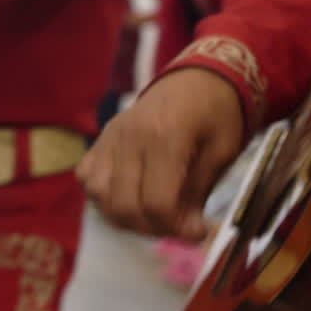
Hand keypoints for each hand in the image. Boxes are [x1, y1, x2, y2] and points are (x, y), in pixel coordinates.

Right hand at [78, 68, 244, 239]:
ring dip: (128, 217)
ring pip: (101, 197)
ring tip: (156, 214)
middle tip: (178, 224)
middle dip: (154, 228)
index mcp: (166, 137)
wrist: (199, 77)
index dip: (177, 229)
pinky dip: (106, 197)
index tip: (198, 233)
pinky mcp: (101, 139)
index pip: (157, 203)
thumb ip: (199, 193)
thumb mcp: (222, 152)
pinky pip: (88, 179)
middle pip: (126, 206)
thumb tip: (188, 233)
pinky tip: (132, 196)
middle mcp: (130, 137)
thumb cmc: (219, 113)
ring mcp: (110, 137)